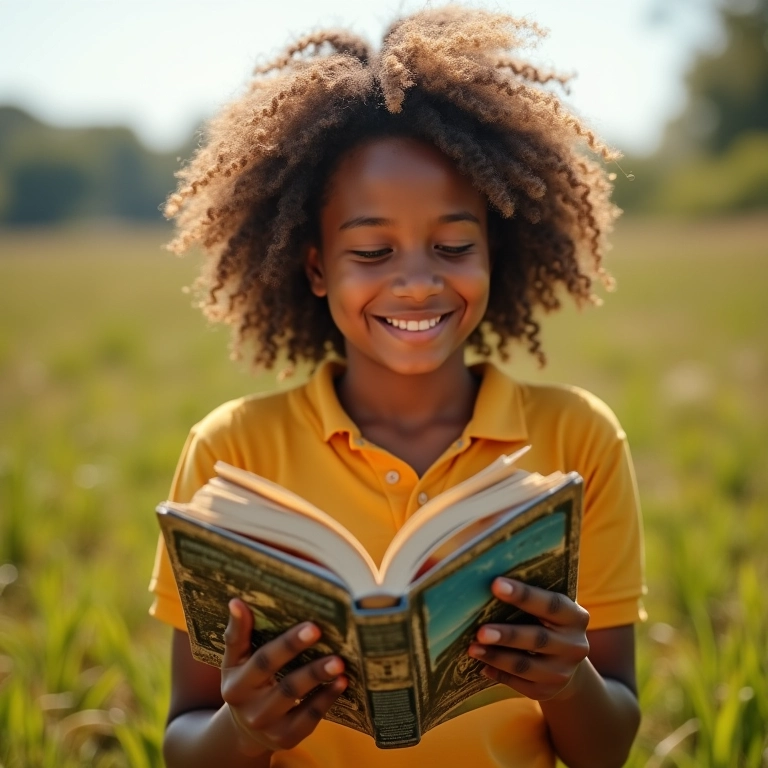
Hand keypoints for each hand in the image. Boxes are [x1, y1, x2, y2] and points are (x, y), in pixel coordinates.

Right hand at [220, 598, 347, 755]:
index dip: (287, 644)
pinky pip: (309, 719)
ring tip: (340, 662)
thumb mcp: (234, 661)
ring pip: (297, 700)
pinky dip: (326, 700)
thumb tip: (236, 602)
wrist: (244, 727)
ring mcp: (269, 726)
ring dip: (320, 679)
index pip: (263, 661)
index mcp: (237, 685)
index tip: (312, 626)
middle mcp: (250, 709)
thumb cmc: (245, 681)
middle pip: (284, 683)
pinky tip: (341, 683)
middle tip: (328, 640)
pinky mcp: (286, 738)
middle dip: (309, 663)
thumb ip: (237, 634)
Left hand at [467, 578, 589, 701]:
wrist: (564, 659)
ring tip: (473, 649)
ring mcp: (563, 672)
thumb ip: (529, 598)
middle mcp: (575, 645)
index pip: (550, 604)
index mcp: (575, 616)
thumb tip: (485, 585)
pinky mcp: (548, 691)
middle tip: (480, 631)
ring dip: (496, 657)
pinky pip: (519, 684)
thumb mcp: (547, 608)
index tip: (496, 584)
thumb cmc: (545, 620)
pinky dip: (498, 674)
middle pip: (537, 639)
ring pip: (525, 666)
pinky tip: (482, 665)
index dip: (524, 595)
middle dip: (507, 635)